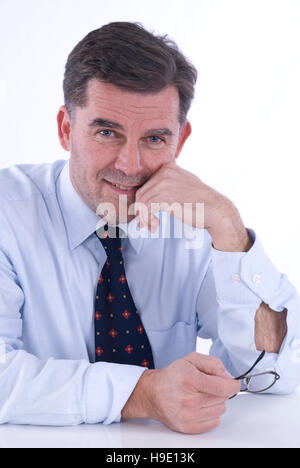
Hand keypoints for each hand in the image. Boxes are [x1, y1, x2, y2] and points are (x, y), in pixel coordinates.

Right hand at [121, 352, 240, 433]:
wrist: (153, 393)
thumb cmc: (173, 376)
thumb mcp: (191, 359)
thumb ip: (212, 364)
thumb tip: (227, 376)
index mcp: (190, 380)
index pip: (222, 388)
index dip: (233, 385)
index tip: (234, 383)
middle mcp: (188, 400)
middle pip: (222, 398)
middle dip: (219, 390)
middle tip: (207, 386)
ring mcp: (188, 416)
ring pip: (220, 410)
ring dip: (215, 402)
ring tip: (201, 396)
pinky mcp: (188, 428)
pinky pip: (214, 422)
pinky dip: (211, 414)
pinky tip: (200, 406)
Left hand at [135, 162, 251, 251]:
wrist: (215, 210)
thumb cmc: (200, 202)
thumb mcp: (182, 185)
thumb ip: (166, 186)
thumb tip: (148, 197)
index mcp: (168, 167)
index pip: (146, 185)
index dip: (143, 201)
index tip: (146, 214)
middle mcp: (164, 172)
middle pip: (141, 194)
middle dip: (141, 211)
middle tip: (145, 224)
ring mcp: (164, 184)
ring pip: (142, 203)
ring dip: (144, 218)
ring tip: (151, 226)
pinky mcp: (164, 197)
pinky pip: (146, 210)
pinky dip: (148, 220)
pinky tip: (155, 226)